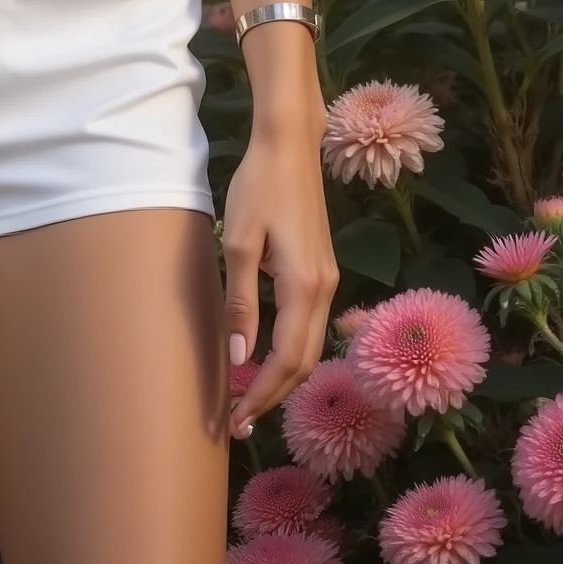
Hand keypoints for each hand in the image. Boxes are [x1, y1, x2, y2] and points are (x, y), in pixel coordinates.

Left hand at [221, 94, 338, 438]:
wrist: (290, 143)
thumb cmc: (259, 186)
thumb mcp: (239, 242)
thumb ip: (241, 301)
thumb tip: (239, 354)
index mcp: (304, 285)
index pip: (287, 359)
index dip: (262, 393)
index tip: (235, 417)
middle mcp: (325, 288)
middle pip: (305, 361)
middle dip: (272, 394)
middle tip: (237, 420)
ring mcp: (328, 278)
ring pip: (310, 345)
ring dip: (281, 374)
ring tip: (247, 395)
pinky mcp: (322, 267)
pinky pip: (309, 323)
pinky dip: (289, 348)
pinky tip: (265, 353)